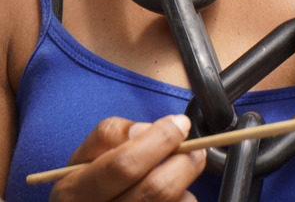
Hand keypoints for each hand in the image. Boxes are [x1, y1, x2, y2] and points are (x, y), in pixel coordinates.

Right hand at [49, 114, 204, 201]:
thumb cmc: (87, 183)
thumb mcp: (85, 154)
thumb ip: (112, 134)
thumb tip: (146, 129)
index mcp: (76, 191)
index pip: (124, 165)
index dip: (159, 140)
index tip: (180, 124)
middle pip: (155, 189)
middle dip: (184, 161)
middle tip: (192, 146)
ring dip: (185, 181)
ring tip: (180, 168)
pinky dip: (184, 198)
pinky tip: (172, 192)